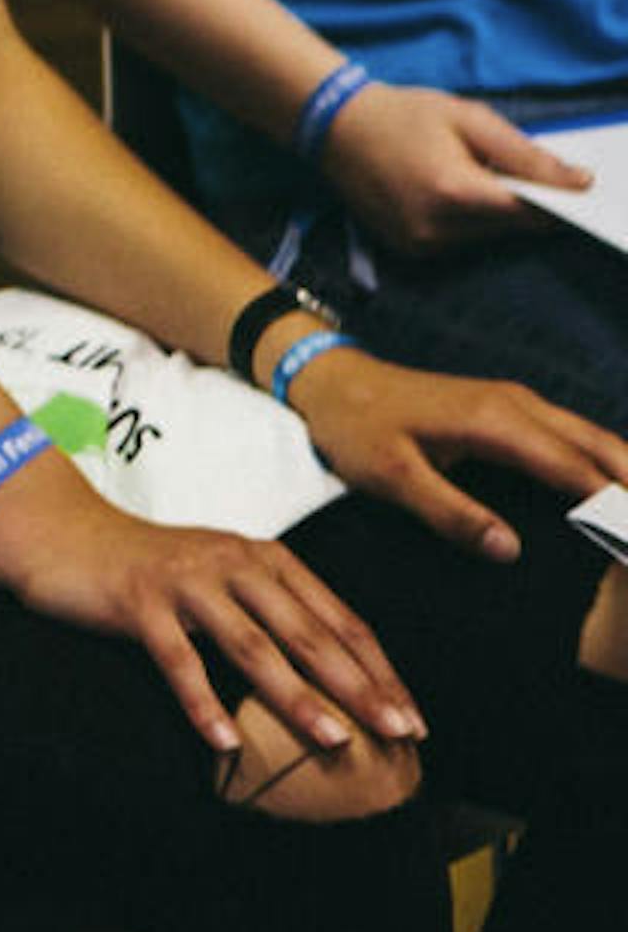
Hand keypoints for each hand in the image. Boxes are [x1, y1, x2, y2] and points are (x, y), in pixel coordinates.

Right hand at [0, 463, 417, 761]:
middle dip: (359, 687)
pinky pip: (177, 659)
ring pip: (252, 646)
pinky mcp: (139, 602)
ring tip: (333, 741)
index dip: (379, 670)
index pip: (339, 619)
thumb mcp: (222, 577)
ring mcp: (186, 582)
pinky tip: (223, 742)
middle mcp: (233, 563)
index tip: (411, 718)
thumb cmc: (151, 567)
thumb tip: (332, 677)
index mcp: (265, 559)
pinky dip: (202, 703)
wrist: (64, 532)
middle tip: (397, 733)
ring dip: (296, 697)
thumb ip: (271, 610)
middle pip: (308, 633)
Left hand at [286, 345, 627, 563]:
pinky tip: (613, 495)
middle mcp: (518, 405)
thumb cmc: (357, 427)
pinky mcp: (511, 409)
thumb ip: (451, 513)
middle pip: (603, 447)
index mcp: (496, 421)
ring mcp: (518, 403)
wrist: (332, 381)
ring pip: (594, 438)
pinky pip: (573, 435)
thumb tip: (511, 550)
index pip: (578, 470)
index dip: (617, 508)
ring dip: (627, 473)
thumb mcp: (391, 476)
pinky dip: (603, 462)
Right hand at [324, 83, 588, 253]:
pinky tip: (443, 192)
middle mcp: (435, 229)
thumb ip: (527, 155)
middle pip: (510, 230)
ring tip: (463, 176)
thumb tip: (580, 182)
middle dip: (518, 203)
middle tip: (497, 167)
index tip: (562, 187)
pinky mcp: (406, 250)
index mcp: (454, 192)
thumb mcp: (470, 118)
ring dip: (491, 215)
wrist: (333, 125)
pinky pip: (459, 244)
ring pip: (487, 240)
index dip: (555, 202)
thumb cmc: (403, 114)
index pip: (530, 215)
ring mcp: (418, 244)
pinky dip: (466, 223)